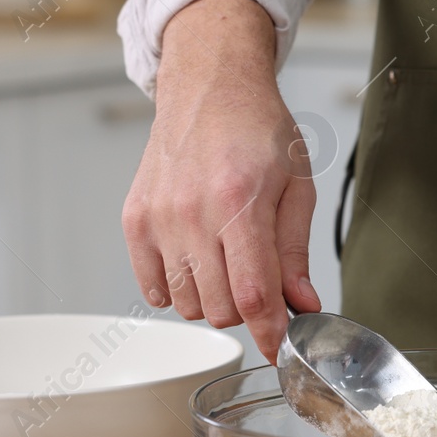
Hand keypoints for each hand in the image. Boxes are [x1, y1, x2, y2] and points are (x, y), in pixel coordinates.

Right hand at [122, 0, 320, 363]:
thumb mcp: (297, 185)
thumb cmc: (258, 129)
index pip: (253, 294)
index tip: (281, 350)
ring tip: (226, 259)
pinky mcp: (135, 220)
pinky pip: (154, 289)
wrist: (208, 86)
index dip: (270, 333)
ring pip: (188, 305)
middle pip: (220, 309)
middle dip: (247, 308)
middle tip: (258, 276)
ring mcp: (158, 218)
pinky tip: (196, 260)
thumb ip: (295, 252)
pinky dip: (178, 289)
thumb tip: (302, 306)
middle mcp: (192, 212)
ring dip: (213, 298)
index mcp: (240, 202)